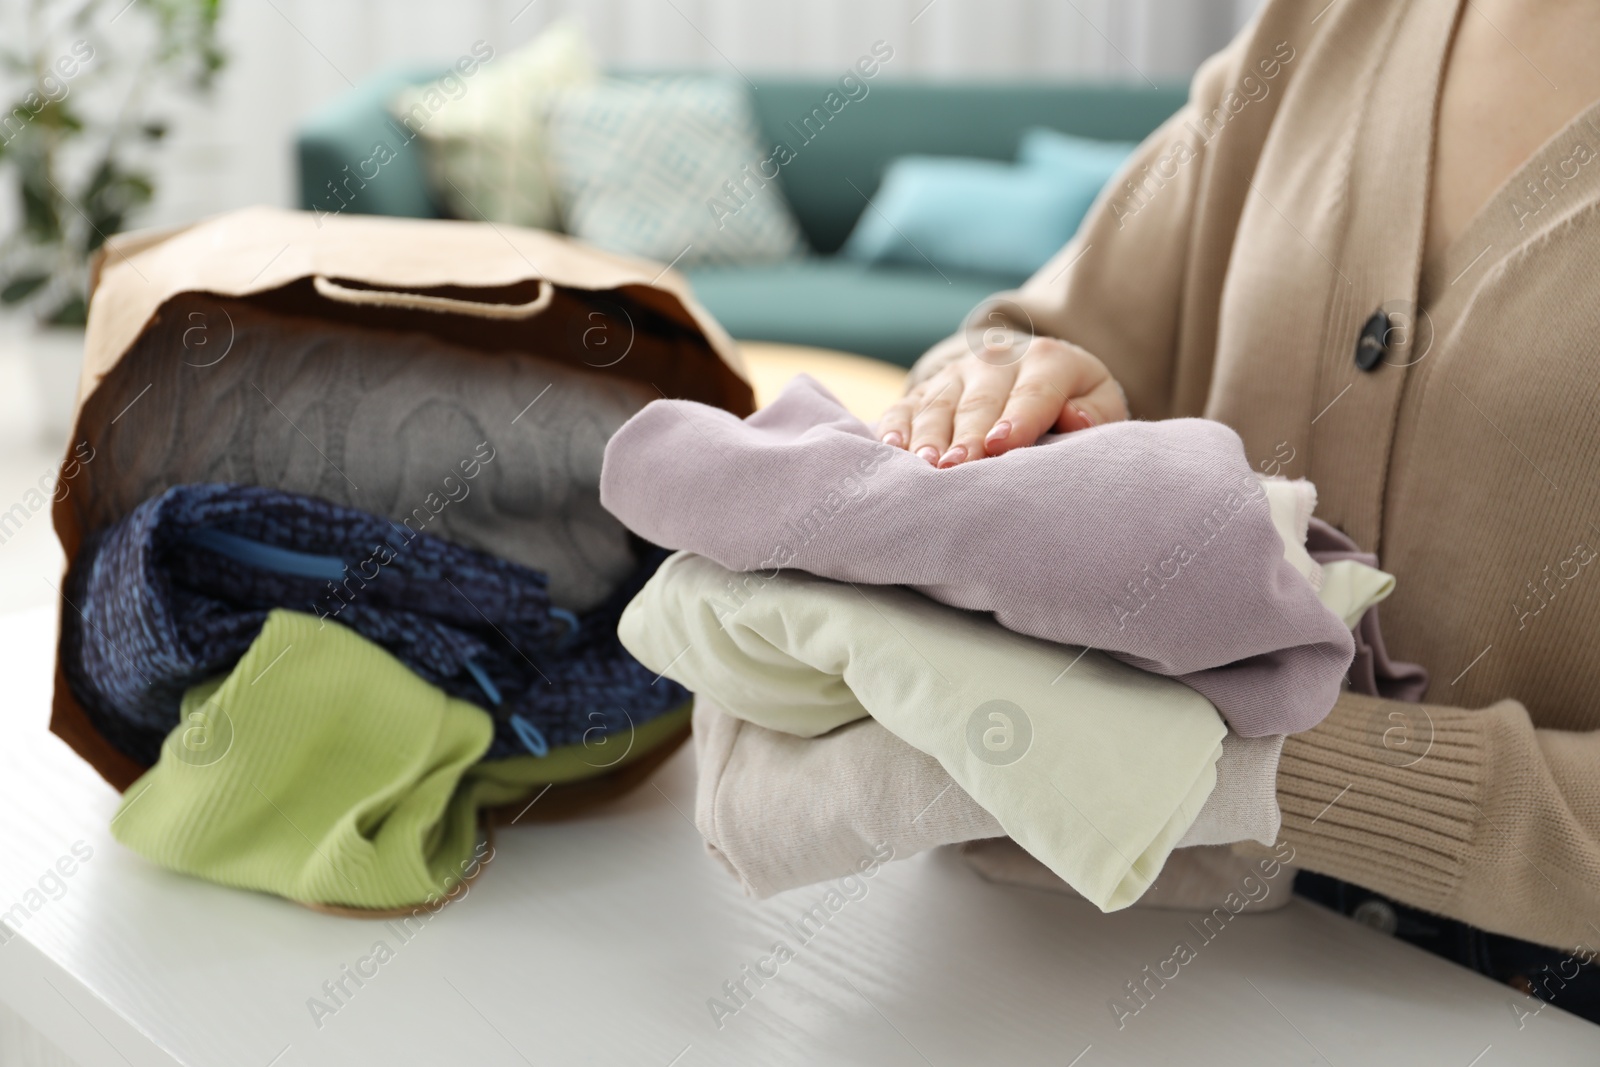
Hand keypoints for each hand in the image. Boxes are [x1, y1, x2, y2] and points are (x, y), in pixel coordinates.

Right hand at [878, 336, 1128, 466]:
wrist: (1028, 368)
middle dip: (968, 435)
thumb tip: (1075, 419)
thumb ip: (1096, 410)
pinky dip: (895, 428)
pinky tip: (891, 450)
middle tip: (957, 467)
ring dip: (929, 436)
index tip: (1002, 445)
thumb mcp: (1098, 397)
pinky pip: (906, 408)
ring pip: (940, 406)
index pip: (1033, 392)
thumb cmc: (1070, 400)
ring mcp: (956, 375)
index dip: (1017, 419)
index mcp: (1047, 361)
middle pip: (980, 402)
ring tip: (924, 464)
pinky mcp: (927, 389)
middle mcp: (997, 361)